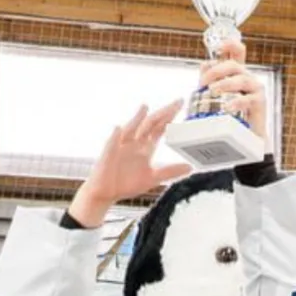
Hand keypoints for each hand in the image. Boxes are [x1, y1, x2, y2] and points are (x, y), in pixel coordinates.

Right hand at [69, 103, 189, 228]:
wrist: (106, 192)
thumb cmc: (126, 183)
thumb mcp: (152, 178)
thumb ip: (170, 171)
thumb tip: (189, 167)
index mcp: (145, 147)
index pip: (160, 127)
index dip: (170, 117)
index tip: (180, 104)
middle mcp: (134, 142)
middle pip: (149, 124)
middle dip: (163, 113)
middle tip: (176, 102)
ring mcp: (121, 146)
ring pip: (130, 129)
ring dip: (136, 119)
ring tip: (144, 108)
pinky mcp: (108, 155)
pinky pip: (111, 144)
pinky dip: (115, 136)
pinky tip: (118, 129)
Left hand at [198, 39, 268, 146]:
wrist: (244, 137)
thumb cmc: (230, 115)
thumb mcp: (217, 94)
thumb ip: (210, 79)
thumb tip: (204, 65)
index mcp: (237, 73)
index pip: (237, 51)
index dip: (230, 44)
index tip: (218, 47)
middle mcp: (247, 77)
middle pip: (235, 64)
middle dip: (216, 70)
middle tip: (203, 82)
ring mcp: (255, 89)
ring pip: (241, 79)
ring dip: (225, 84)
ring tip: (212, 91)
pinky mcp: (259, 103)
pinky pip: (249, 99)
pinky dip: (236, 102)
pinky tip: (227, 107)